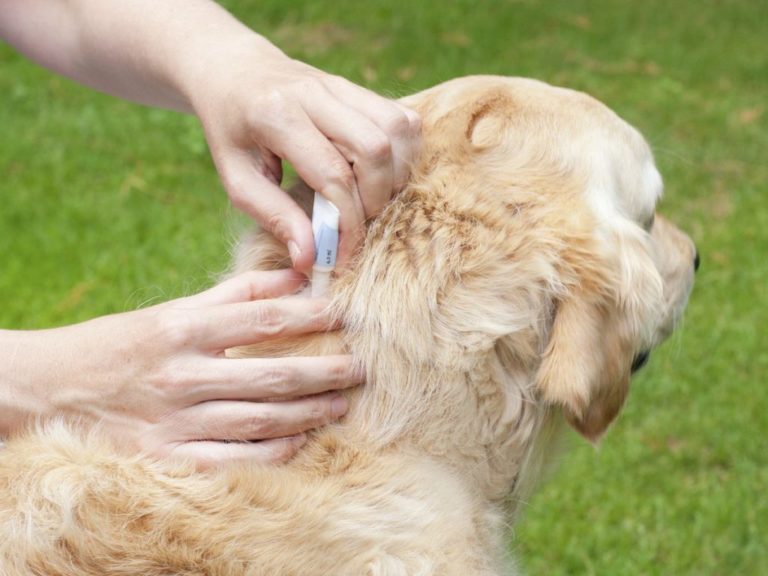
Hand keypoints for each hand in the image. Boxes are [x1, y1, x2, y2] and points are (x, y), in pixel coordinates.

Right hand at [0, 270, 359, 467]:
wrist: (48, 391)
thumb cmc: (118, 346)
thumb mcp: (170, 310)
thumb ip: (233, 294)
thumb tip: (292, 277)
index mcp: (183, 329)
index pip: (264, 319)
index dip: (312, 317)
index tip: (345, 316)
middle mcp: (183, 375)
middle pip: (272, 374)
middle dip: (325, 371)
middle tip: (360, 367)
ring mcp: (176, 421)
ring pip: (261, 419)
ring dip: (310, 412)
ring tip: (343, 402)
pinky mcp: (168, 458)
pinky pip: (236, 459)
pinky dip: (275, 451)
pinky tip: (302, 440)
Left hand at [186, 43, 420, 270]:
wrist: (233, 72)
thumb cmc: (232, 132)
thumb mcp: (237, 179)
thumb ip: (274, 217)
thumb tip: (310, 258)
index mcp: (276, 115)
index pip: (333, 174)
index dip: (346, 223)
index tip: (342, 254)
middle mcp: (314, 93)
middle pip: (375, 148)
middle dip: (375, 199)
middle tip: (356, 223)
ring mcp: (341, 85)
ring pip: (397, 129)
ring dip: (394, 175)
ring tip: (370, 199)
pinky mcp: (359, 87)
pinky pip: (403, 119)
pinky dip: (402, 153)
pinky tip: (379, 174)